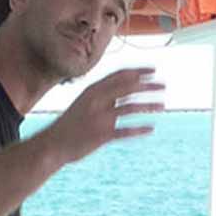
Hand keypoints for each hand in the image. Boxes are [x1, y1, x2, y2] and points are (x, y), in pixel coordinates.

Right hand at [43, 68, 164, 165]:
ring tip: (162, 105)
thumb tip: (123, 87)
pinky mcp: (102, 135)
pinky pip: (126, 131)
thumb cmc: (70, 123)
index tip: (154, 71)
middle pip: (128, 88)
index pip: (120, 75)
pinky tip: (151, 128)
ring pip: (131, 107)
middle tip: (163, 86)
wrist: (52, 144)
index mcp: (92, 90)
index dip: (139, 71)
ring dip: (149, 105)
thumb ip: (102, 94)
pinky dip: (140, 129)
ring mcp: (100, 118)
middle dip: (148, 85)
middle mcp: (97, 101)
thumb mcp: (84, 103)